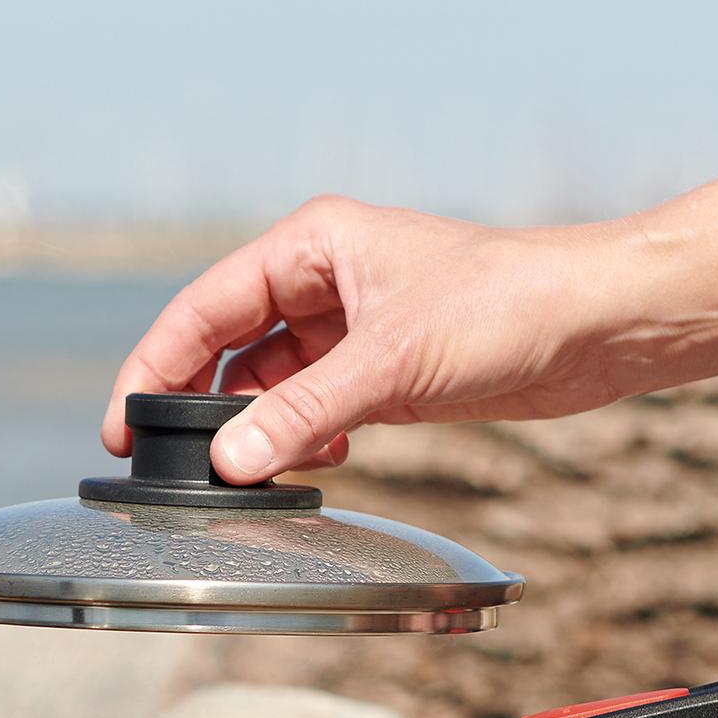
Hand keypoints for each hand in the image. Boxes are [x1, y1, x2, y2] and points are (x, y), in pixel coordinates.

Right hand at [104, 197, 644, 481]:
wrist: (595, 324)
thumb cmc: (508, 304)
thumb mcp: (390, 362)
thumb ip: (302, 415)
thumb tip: (231, 463)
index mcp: (312, 246)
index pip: (203, 309)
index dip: (154, 369)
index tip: (122, 428)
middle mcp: (324, 282)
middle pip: (226, 348)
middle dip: (201, 408)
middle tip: (166, 466)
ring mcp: (351, 330)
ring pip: (269, 386)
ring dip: (258, 431)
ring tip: (254, 471)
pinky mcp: (382, 374)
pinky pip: (313, 411)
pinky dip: (304, 442)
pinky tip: (320, 463)